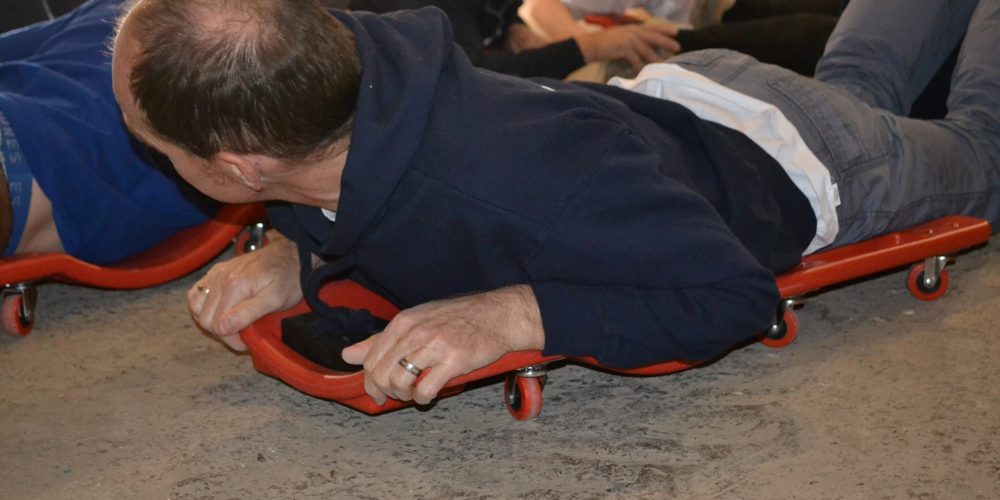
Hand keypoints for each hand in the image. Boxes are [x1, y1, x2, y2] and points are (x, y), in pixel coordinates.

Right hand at [188, 231, 303, 350]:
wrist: (291, 254)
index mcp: (234, 286)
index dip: (232, 339)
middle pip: (205, 319)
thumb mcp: (276, 300)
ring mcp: (215, 274)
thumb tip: (223, 328)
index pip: (218, 326)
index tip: (247, 341)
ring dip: (210, 320)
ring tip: (231, 322)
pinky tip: (219, 310)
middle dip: (222, 332)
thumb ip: (248, 313)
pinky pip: (195, 294)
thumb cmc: (288, 277)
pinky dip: (203, 307)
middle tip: (242, 333)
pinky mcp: (215, 271)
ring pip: (196, 308)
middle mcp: (219, 279)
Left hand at [341, 285, 544, 405]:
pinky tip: (429, 394)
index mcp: (403, 322)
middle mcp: (414, 333)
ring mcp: (434, 347)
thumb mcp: (415, 320)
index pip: (371, 359)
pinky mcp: (453, 361)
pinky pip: (425, 389)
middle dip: (384, 392)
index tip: (378, 392)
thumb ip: (381, 339)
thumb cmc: (456, 318)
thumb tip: (347, 355)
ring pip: (399, 383)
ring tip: (414, 393)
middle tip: (396, 396)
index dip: (370, 381)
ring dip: (403, 395)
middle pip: (381, 374)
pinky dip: (422, 398)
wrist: (496, 315)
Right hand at [575, 23, 680, 69]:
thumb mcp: (620, 36)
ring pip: (647, 49)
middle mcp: (632, 31)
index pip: (652, 27)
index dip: (665, 29)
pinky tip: (642, 72)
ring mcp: (628, 39)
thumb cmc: (604, 43)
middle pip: (653, 36)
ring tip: (664, 64)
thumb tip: (643, 45)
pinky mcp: (623, 48)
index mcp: (632, 28)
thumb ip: (632, 38)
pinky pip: (635, 59)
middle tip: (678, 47)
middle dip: (666, 41)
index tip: (676, 32)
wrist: (589, 45)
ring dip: (656, 57)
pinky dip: (639, 66)